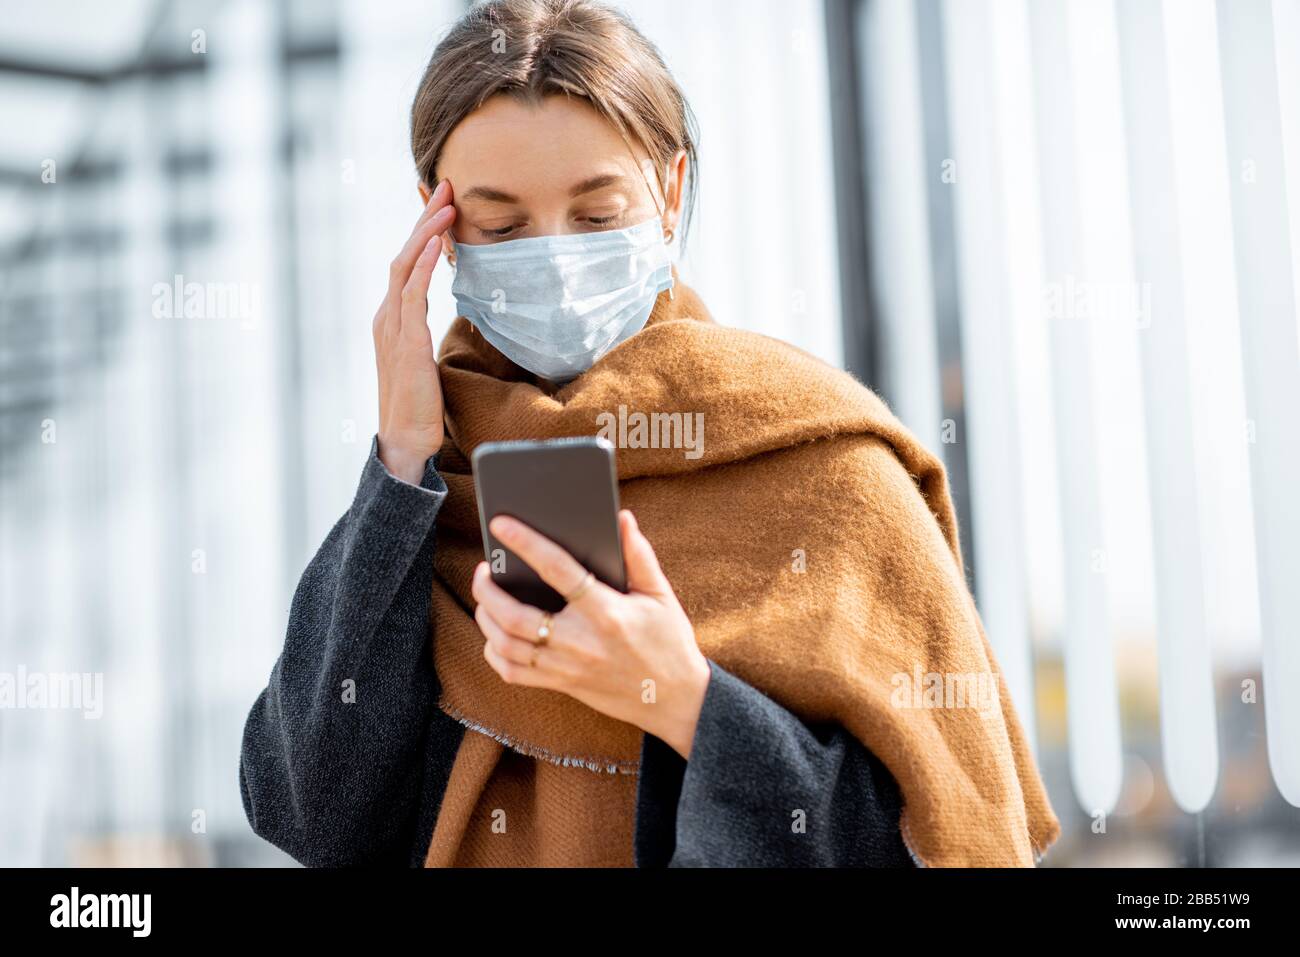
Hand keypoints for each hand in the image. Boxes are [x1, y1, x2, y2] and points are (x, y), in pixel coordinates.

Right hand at [374, 179, 456, 483]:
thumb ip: (427, 329)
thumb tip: (446, 310)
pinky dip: (425, 265)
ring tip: (446, 204)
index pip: (407, 262)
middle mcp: (387, 315)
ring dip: (427, 232)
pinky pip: (413, 294)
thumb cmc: (420, 402)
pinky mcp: (405, 343)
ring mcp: (393, 327)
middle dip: (425, 219)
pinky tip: (439, 244)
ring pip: (406, 266)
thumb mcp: (424, 356)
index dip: (425, 230)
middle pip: (404, 254)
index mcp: (393, 317)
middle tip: (446, 186)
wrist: (406, 440)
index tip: (444, 202)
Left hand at [471, 509, 711, 758]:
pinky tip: (495, 634)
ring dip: (486, 618)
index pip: (557, 569)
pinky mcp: (561, 685)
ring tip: (486, 596)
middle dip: (488, 589)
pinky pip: (512, 673)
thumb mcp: (661, 595)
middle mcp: (580, 641)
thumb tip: (622, 518)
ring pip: (506, 645)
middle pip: (515, 615)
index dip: (526, 543)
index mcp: (606, 611)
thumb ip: (639, 555)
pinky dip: (494, 652)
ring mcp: (567, 667)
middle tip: (485, 569)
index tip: (501, 524)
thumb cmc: (668, 642)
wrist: (676, 700)